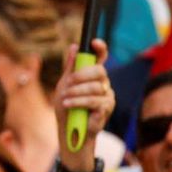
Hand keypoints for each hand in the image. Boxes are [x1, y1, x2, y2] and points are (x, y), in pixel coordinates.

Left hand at [54, 39, 112, 166]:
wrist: (69, 129)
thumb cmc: (67, 106)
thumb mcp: (64, 85)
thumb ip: (70, 67)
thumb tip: (73, 47)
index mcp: (92, 75)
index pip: (101, 58)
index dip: (100, 49)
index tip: (94, 42)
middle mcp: (103, 83)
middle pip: (99, 71)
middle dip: (81, 75)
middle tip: (68, 82)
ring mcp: (107, 96)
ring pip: (95, 87)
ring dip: (76, 92)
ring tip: (65, 99)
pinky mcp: (106, 109)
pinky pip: (94, 101)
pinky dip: (78, 102)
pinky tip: (69, 104)